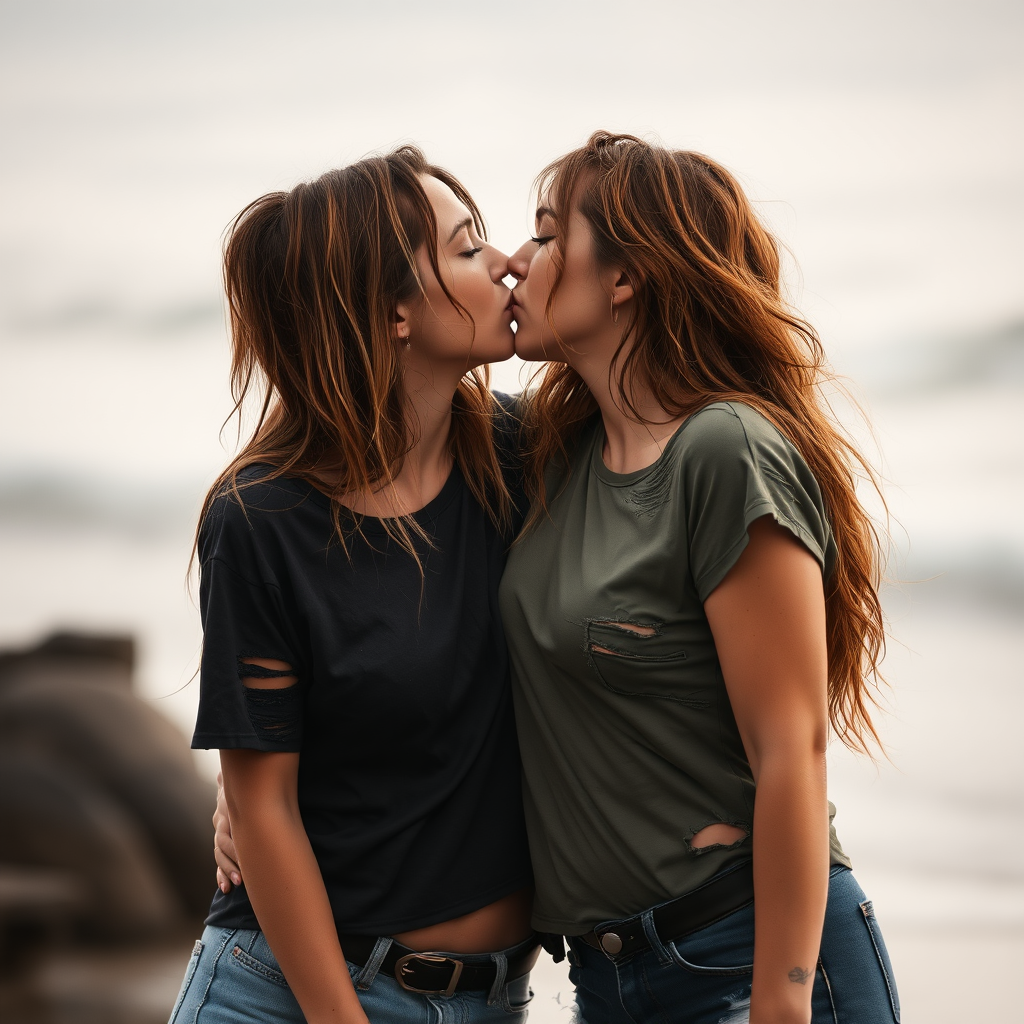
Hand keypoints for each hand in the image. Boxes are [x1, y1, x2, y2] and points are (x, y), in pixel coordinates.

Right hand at [213, 770, 241, 891]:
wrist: (239, 781)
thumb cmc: (249, 781)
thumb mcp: (243, 781)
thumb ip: (236, 781)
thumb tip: (225, 773)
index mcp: (226, 809)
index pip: (227, 833)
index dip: (235, 848)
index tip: (246, 860)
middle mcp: (221, 823)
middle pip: (223, 846)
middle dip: (232, 863)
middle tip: (243, 878)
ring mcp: (221, 834)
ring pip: (220, 855)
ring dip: (227, 871)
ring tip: (235, 885)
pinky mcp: (225, 843)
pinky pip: (220, 861)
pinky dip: (222, 874)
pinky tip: (225, 887)